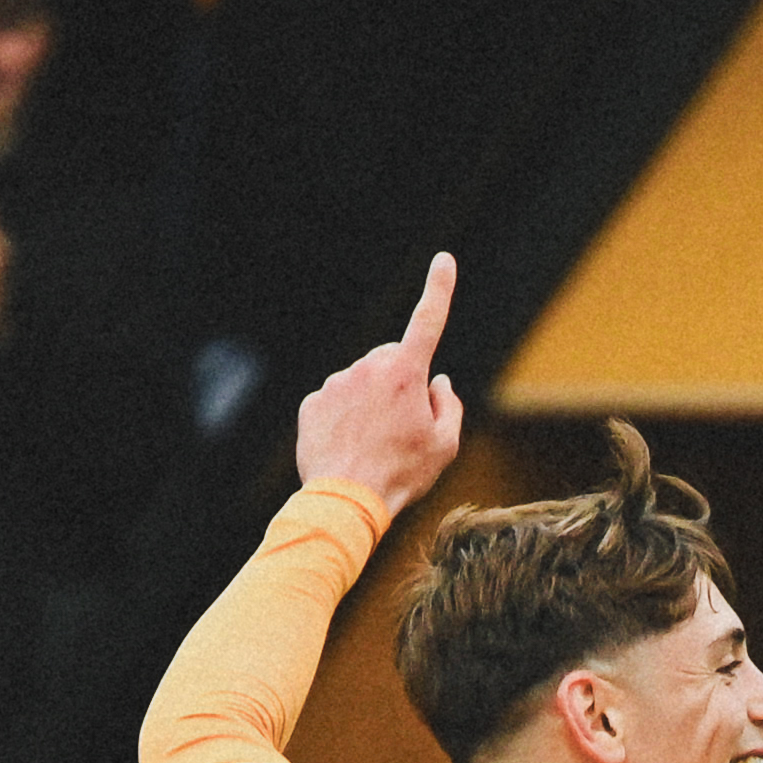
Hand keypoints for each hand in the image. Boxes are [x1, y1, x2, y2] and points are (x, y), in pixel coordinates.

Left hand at [296, 252, 462, 516]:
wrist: (345, 501)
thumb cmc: (401, 475)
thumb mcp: (445, 446)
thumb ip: (448, 406)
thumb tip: (437, 382)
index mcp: (406, 373)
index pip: (428, 321)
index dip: (439, 289)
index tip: (444, 260)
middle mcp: (369, 368)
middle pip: (392, 362)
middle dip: (399, 384)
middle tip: (401, 430)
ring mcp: (337, 383)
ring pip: (361, 384)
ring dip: (370, 405)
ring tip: (372, 446)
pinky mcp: (313, 403)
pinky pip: (335, 403)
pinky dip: (344, 420)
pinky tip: (348, 448)